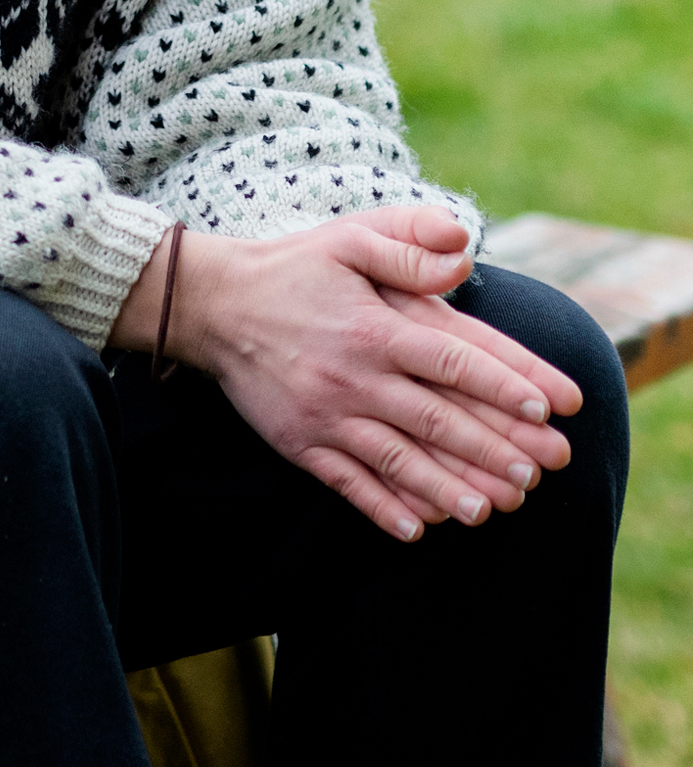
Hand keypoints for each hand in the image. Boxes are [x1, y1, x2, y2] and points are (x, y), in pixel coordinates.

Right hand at [110, 207, 580, 541]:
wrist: (213, 304)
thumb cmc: (294, 266)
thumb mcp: (350, 237)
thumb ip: (409, 245)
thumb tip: (466, 250)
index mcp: (375, 326)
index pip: (456, 359)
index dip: (509, 383)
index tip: (553, 406)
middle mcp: (355, 375)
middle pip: (438, 419)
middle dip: (497, 447)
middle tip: (547, 468)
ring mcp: (327, 415)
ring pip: (400, 461)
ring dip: (451, 488)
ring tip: (495, 508)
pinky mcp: (300, 443)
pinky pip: (349, 484)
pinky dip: (385, 509)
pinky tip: (420, 528)